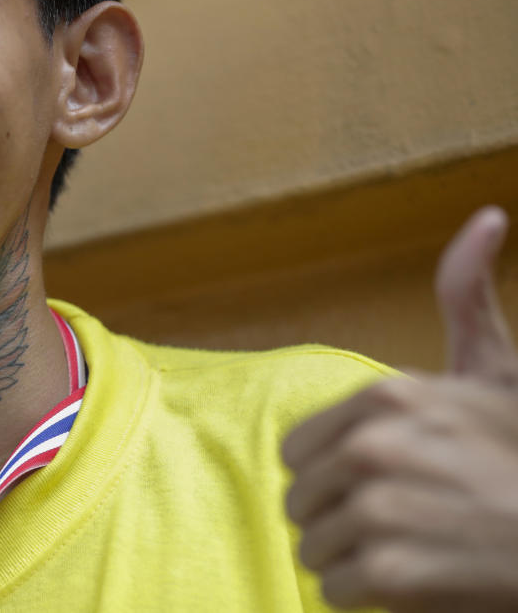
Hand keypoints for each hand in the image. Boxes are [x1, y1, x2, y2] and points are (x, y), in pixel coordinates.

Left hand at [282, 206, 517, 611]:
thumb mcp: (498, 370)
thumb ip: (468, 296)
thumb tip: (483, 217)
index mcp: (384, 396)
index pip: (295, 452)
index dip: (332, 474)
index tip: (380, 480)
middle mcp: (372, 446)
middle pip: (298, 501)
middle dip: (338, 517)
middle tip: (400, 520)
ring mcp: (377, 509)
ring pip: (311, 548)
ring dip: (352, 559)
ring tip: (409, 548)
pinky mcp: (388, 573)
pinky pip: (333, 590)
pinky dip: (367, 596)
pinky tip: (415, 582)